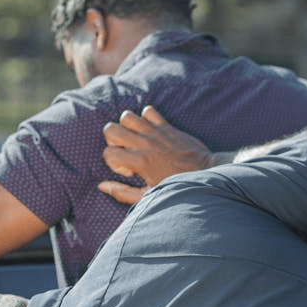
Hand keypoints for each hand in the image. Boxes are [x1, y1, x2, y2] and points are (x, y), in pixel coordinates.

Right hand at [99, 106, 213, 204]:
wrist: (204, 173)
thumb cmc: (176, 187)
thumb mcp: (148, 195)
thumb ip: (122, 192)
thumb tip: (101, 186)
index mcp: (139, 162)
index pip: (108, 153)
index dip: (113, 163)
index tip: (129, 171)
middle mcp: (145, 143)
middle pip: (110, 128)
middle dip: (112, 140)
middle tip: (127, 151)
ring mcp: (155, 132)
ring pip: (127, 115)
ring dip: (127, 126)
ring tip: (136, 140)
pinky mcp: (166, 126)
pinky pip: (148, 110)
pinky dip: (146, 117)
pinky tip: (150, 132)